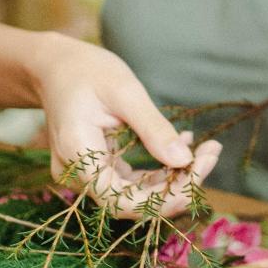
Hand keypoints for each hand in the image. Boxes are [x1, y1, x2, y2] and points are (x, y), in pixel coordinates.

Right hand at [32, 34, 221, 217]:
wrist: (54, 66)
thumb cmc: (86, 70)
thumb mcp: (124, 91)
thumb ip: (152, 128)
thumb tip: (184, 161)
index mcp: (77, 155)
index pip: (123, 200)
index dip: (165, 196)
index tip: (200, 167)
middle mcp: (76, 175)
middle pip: (132, 201)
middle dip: (177, 185)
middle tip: (212, 153)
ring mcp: (84, 176)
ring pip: (135, 194)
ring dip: (173, 178)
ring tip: (207, 149)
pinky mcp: (95, 170)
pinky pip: (130, 182)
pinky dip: (159, 170)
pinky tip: (183, 147)